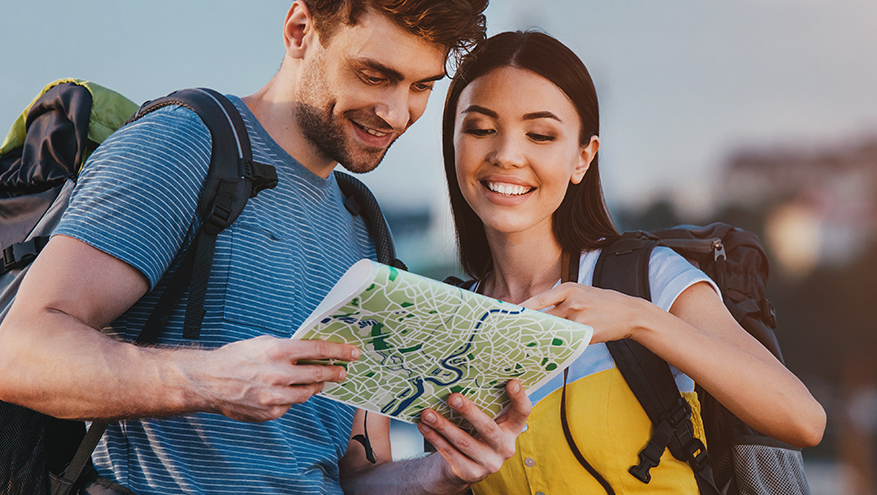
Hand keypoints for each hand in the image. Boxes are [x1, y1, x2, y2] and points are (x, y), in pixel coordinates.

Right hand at [193, 335, 359, 421]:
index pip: (318, 349)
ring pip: (308, 392)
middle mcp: (279, 374)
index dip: (339, 351)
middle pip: (319, 373)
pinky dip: (293, 398)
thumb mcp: (263, 343)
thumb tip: (313, 351)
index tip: (353, 353)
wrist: (208, 382)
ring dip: (316, 385)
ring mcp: (275, 396)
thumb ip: (288, 348)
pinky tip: (287, 392)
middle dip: (335, 371)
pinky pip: (291, 405)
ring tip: (319, 380)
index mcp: (278, 350)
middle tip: (343, 371)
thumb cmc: (235, 358)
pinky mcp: (271, 412)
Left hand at [417, 379, 530, 485]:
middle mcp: (505, 447)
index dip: (520, 398)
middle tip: (452, 397)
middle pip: (487, 427)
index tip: (512, 382)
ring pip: (464, 441)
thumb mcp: (486, 419)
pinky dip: (435, 439)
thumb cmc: (476, 432)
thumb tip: (461, 376)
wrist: (465, 465)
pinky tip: (425, 427)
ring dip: (443, 425)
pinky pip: (451, 454)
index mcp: (512, 428)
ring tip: (427, 413)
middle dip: (468, 411)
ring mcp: (490, 463)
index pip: (523, 411)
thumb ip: (484, 404)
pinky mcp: (472, 473)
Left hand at [520, 282, 648, 343]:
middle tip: (512, 336)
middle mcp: (572, 302)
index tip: (507, 315)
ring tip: (526, 346)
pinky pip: (567, 342)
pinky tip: (548, 352)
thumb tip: (537, 312)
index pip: (539, 299)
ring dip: (540, 339)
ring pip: (553, 332)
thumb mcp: (582, 291)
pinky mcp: (587, 334)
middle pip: (543, 317)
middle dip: (528, 327)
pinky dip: (557, 347)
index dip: (522, 308)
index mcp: (568, 288)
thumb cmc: (602, 302)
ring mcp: (580, 318)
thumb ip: (561, 298)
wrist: (630, 312)